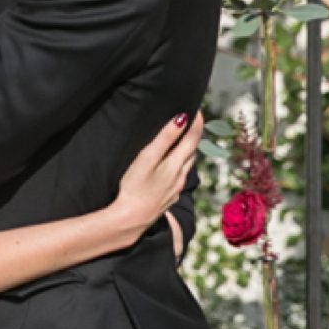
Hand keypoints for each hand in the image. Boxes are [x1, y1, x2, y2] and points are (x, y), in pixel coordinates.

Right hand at [110, 114, 203, 245]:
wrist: (131, 220)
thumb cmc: (135, 188)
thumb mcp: (148, 158)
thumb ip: (165, 138)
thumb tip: (183, 118)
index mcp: (176, 164)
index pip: (194, 138)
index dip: (198, 122)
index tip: (198, 108)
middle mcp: (180, 177)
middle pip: (193, 152)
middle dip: (194, 135)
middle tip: (191, 121)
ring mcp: (176, 189)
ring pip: (187, 165)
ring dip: (188, 151)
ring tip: (182, 141)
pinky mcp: (168, 198)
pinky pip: (179, 177)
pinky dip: (179, 166)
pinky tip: (170, 167)